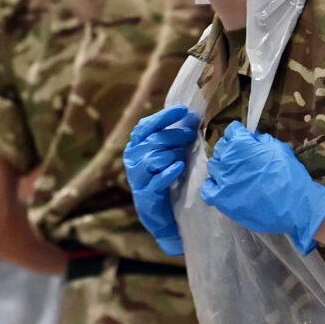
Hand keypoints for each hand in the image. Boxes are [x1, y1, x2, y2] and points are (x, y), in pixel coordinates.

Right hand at [123, 105, 198, 255]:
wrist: (159, 213)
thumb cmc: (164, 178)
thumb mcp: (167, 154)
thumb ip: (174, 137)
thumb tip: (192, 117)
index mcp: (135, 146)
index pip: (145, 126)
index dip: (163, 117)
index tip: (183, 110)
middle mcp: (132, 159)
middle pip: (153, 141)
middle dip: (175, 135)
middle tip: (191, 134)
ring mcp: (137, 177)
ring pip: (154, 158)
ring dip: (172, 154)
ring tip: (184, 156)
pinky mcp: (145, 194)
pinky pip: (157, 179)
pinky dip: (169, 172)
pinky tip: (179, 167)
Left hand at [201, 121, 324, 254]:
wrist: (295, 207)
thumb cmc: (290, 175)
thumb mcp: (280, 149)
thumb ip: (262, 141)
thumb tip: (253, 139)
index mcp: (241, 144)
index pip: (232, 131)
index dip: (240, 134)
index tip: (246, 139)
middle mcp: (227, 160)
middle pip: (221, 148)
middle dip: (231, 149)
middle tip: (243, 157)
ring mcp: (222, 180)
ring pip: (213, 166)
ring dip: (222, 166)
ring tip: (234, 172)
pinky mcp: (221, 199)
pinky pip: (207, 189)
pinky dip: (213, 186)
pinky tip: (223, 187)